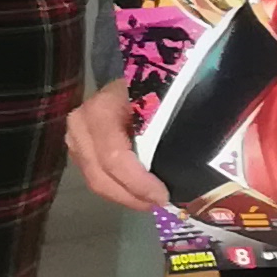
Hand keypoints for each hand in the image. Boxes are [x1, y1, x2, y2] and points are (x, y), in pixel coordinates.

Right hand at [62, 80, 165, 210]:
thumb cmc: (150, 82)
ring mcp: (75, 138)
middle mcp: (79, 127)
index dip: (138, 183)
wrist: (131, 70)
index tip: (164, 196)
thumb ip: (173, 127)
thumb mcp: (162, 98)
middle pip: (100, 176)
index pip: (114, 158)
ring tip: (151, 201)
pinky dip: (118, 188)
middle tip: (160, 205)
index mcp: (100, 112)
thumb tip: (201, 160)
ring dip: (124, 195)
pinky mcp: (78, 147)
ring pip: (95, 180)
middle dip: (131, 196)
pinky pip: (96, 176)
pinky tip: (138, 191)